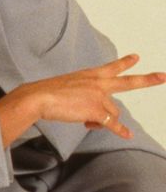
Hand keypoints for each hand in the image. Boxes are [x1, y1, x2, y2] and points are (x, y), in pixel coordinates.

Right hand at [1, 54, 165, 141]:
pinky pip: (112, 125)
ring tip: (86, 120)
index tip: (136, 57)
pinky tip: (127, 135)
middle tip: (163, 76)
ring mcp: (99, 96)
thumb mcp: (68, 88)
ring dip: (102, 119)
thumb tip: (96, 117)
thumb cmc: (47, 93)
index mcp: (89, 75)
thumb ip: (86, 98)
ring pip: (113, 112)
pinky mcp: (97, 111)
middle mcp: (98, 83)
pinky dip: (120, 131)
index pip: (111, 67)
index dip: (125, 62)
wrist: (38, 97)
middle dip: (147, 79)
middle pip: (128, 82)